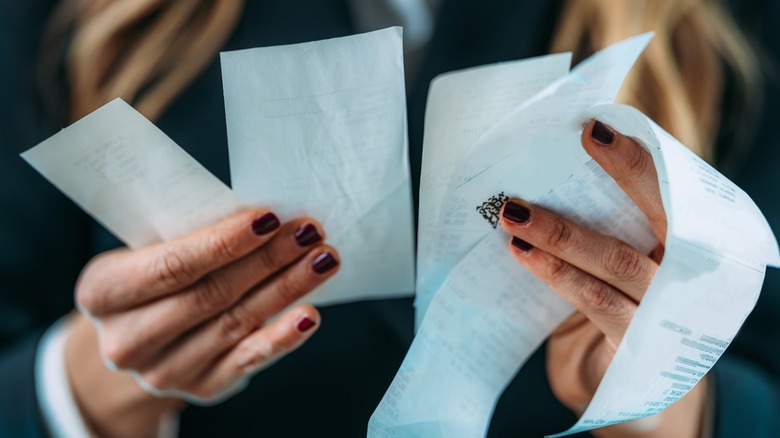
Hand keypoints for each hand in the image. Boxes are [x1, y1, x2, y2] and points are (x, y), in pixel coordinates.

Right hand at [67, 209, 339, 436]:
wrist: (142, 336)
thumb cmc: (154, 275)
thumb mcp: (150, 250)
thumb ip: (191, 236)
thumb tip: (266, 216)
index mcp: (102, 292)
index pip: (171, 266)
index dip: (223, 243)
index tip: (269, 217)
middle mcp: (126, 340)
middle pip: (210, 295)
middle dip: (267, 260)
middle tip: (309, 232)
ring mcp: (163, 371)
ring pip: (235, 323)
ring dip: (286, 289)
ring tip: (322, 259)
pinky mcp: (201, 387)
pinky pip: (247, 360)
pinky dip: (282, 337)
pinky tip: (309, 315)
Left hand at [499, 121, 707, 436]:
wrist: (635, 389)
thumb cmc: (621, 308)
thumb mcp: (619, 262)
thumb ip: (604, 224)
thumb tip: (541, 176)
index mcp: (688, 245)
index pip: (672, 192)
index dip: (639, 158)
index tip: (597, 125)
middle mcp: (690, 274)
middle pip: (663, 215)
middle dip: (623, 173)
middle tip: (581, 138)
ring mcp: (668, 312)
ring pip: (619, 260)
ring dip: (562, 232)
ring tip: (514, 211)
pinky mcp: (640, 346)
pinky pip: (597, 302)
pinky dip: (557, 275)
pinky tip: (524, 254)